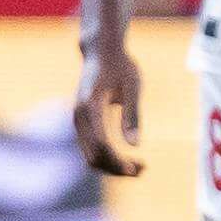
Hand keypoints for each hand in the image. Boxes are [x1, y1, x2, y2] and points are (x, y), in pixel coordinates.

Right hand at [73, 35, 143, 176]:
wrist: (101, 52)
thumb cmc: (121, 66)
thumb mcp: (133, 87)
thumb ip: (132, 115)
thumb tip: (135, 145)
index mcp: (90, 106)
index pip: (101, 144)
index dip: (118, 161)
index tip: (139, 168)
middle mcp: (78, 116)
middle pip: (93, 156)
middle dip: (117, 168)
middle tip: (143, 169)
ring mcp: (77, 121)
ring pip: (91, 156)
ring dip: (113, 167)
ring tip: (140, 167)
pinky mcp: (82, 123)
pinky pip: (92, 148)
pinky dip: (109, 158)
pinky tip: (130, 158)